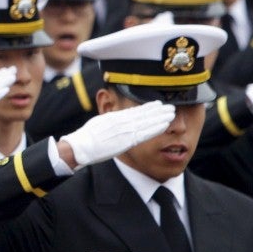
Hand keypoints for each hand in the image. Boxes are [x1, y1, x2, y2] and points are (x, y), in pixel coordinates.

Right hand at [59, 101, 175, 166]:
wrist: (80, 146)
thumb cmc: (85, 139)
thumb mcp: (97, 125)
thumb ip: (108, 122)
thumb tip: (112, 121)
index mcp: (113, 117)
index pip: (134, 111)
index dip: (147, 107)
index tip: (156, 105)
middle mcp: (121, 121)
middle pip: (143, 114)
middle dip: (157, 110)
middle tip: (170, 106)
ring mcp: (124, 130)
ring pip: (147, 121)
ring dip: (160, 117)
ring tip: (171, 113)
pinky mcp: (127, 140)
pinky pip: (145, 133)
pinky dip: (156, 128)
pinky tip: (165, 124)